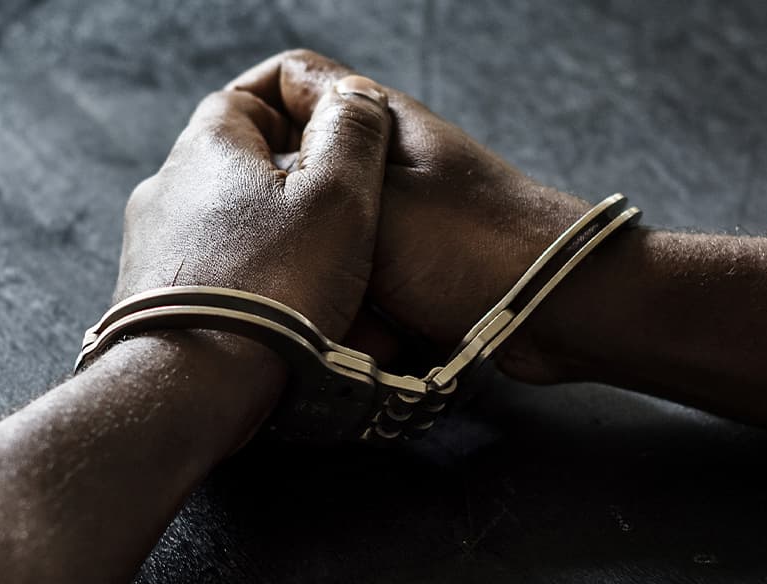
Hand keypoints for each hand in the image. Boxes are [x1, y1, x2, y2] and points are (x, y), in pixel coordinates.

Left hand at [115, 73, 392, 344]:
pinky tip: (277, 309)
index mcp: (206, 148)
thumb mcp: (339, 196)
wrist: (190, 387)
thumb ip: (353, 134)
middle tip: (341, 211)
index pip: (244, 97)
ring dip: (269, 236)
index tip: (336, 138)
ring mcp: (150, 249)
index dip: (295, 107)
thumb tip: (354, 94)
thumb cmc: (272, 288)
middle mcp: (165, 189)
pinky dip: (245, 279)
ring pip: (223, 223)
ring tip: (318, 270)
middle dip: (288, 180)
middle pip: (235, 164)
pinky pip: (209, 274)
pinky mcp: (149, 302)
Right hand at [228, 49, 592, 376]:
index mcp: (375, 118)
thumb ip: (309, 176)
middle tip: (251, 248)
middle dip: (279, 208)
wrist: (553, 307)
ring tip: (303, 293)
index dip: (246, 108)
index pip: (291, 79)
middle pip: (302, 166)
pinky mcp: (415, 265)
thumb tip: (256, 174)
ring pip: (326, 231)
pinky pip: (357, 276)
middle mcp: (385, 159)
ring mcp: (401, 213)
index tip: (213, 164)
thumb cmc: (463, 246)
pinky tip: (342, 322)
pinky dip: (349, 297)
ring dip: (316, 264)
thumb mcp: (367, 201)